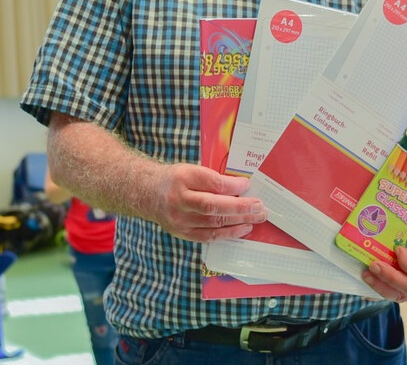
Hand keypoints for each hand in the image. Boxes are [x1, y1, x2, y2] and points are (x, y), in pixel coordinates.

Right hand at [143, 163, 268, 242]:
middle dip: (240, 208)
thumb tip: (241, 186)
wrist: (147, 194)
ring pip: (213, 223)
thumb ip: (213, 178)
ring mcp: (179, 220)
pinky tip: (243, 228)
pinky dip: (228, 233)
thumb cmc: (175, 179)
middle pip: (213, 206)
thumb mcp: (191, 169)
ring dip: (239, 222)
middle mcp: (179, 201)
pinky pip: (208, 236)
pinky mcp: (182, 233)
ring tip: (257, 218)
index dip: (232, 186)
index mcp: (182, 179)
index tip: (248, 186)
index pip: (211, 184)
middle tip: (260, 207)